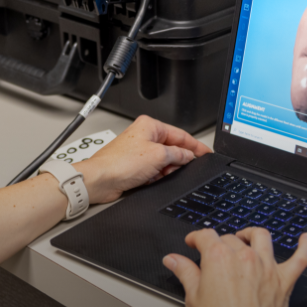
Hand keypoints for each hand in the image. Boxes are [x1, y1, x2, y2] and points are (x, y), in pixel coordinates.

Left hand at [75, 115, 211, 204]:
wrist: (101, 180)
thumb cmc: (120, 163)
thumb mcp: (159, 156)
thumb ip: (179, 154)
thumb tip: (188, 156)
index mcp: (150, 126)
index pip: (180, 134)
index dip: (195, 145)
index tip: (206, 153)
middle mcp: (143, 136)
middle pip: (172, 148)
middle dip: (177, 160)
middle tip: (182, 168)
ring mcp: (139, 151)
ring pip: (163, 161)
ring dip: (165, 170)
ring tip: (161, 175)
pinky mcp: (134, 165)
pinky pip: (154, 170)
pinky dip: (156, 176)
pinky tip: (152, 180)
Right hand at [163, 228, 306, 306]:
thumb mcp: (193, 297)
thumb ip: (185, 272)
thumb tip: (174, 260)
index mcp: (219, 258)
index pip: (207, 236)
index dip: (197, 238)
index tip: (193, 243)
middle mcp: (245, 258)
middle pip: (231, 238)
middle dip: (220, 244)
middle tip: (214, 256)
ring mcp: (267, 268)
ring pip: (261, 237)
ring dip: (251, 234)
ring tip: (246, 237)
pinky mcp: (284, 282)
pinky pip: (301, 258)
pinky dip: (305, 246)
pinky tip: (306, 239)